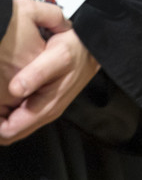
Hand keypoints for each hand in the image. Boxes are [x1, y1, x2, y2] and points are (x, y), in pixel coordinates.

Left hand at [0, 19, 98, 144]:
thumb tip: (15, 89)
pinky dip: (8, 110)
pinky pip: (20, 114)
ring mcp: (46, 107)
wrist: (95, 46)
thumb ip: (36, 73)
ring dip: (1, 116)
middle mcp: (46, 112)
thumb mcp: (58, 56)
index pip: (8, 131)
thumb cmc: (78, 49)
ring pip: (14, 124)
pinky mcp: (46, 100)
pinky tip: (5, 95)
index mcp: (46, 107)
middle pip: (9, 132)